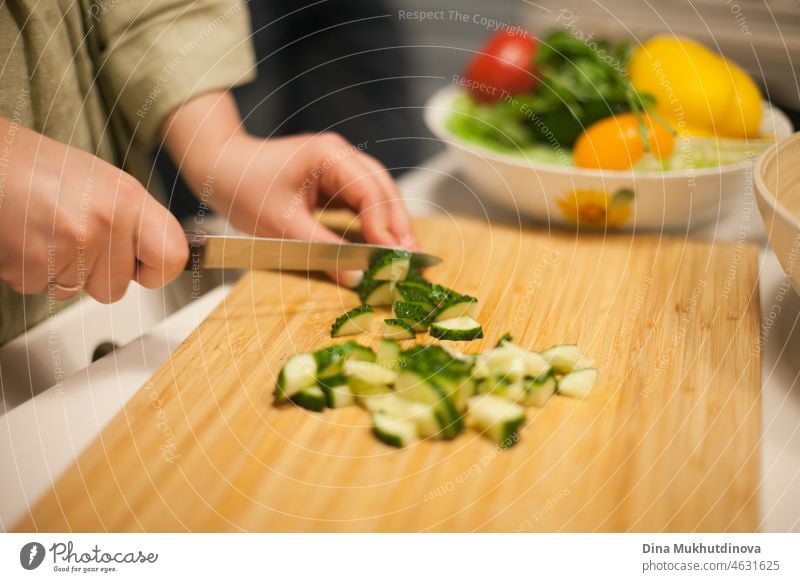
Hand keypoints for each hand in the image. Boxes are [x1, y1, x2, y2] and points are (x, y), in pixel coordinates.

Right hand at [0, 117, 187, 302]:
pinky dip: (32, 272)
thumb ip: (135, 223)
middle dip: (95, 274)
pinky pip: (42, 289)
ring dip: (60, 272)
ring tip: (47, 233)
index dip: (158, 271)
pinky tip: (27, 239)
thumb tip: (160, 258)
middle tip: (74, 239)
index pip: (173, 256)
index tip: (145, 268)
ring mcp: (71, 242)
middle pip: (116, 288)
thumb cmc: (41, 169)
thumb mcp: (106, 185)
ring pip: (77, 291)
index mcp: (129, 199)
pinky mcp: (35, 261)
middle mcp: (106, 220)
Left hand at [162, 92, 416, 285]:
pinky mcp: (336, 182)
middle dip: (399, 227)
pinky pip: (364, 204)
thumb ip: (323, 252)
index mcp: (330, 155)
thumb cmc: (245, 188)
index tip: (396, 256)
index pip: (370, 190)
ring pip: (379, 197)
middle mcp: (342, 157)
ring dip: (392, 227)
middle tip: (415, 262)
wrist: (220, 168)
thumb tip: (358, 279)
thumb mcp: (283, 226)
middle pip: (383, 190)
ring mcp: (341, 168)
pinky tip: (385, 247)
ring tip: (406, 258)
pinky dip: (376, 225)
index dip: (385, 225)